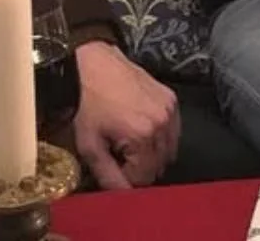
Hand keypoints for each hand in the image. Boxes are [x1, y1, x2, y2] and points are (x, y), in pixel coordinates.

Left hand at [72, 39, 179, 188]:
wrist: (92, 64)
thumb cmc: (87, 103)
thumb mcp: (89, 145)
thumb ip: (107, 176)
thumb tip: (121, 195)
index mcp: (143, 136)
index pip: (145, 177)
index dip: (127, 178)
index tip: (113, 165)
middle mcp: (162, 122)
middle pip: (159, 165)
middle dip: (140, 166)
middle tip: (119, 153)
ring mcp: (170, 109)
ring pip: (169, 149)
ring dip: (151, 153)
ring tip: (129, 140)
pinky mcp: (171, 98)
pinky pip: (173, 130)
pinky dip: (160, 136)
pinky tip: (141, 128)